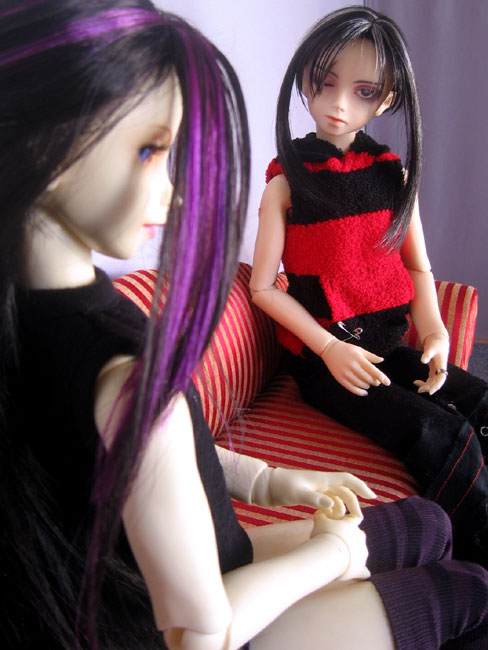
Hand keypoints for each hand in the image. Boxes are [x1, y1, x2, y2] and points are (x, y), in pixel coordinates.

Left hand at [253, 467, 375, 516]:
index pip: (346, 479)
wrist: (266, 487)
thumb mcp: (297, 493)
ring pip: (336, 498)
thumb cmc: (281, 487)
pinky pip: (327, 503)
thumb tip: (332, 505)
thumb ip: (315, 499)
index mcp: (322, 479)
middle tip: (358, 520)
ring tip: (345, 523)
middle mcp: (321, 483)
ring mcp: (315, 489)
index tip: (372, 497)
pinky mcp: (309, 496)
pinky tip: (329, 520)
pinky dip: (332, 510)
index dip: (360, 486)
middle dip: (354, 504)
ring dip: (343, 509)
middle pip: (344, 491)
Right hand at [311, 510, 369, 580]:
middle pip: (357, 535)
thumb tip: (322, 511)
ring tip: (338, 557)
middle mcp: (360, 537)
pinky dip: (360, 572)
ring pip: (359, 551)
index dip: (347, 520)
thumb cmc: (324, 535)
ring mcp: (362, 553)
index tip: (339, 523)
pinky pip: (363, 571)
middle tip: (335, 541)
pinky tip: (355, 573)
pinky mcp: (361, 568)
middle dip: (349, 537)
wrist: (329, 555)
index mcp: (352, 524)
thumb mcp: (319, 521)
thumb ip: (321, 515)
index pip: (354, 518)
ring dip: (352, 553)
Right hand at [321, 339, 390, 396]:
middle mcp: (352, 366)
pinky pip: (352, 388)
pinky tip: (364, 392)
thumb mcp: (360, 350)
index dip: (381, 377)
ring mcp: (345, 373)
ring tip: (368, 384)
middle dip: (374, 382)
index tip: (388, 383)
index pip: (372, 370)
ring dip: (367, 385)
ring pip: (360, 384)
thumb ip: (371, 356)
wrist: (329, 350)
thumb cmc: (347, 349)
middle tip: (376, 382)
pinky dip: (360, 392)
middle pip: (367, 378)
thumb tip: (382, 360)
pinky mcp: (340, 378)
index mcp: (358, 358)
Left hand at [413, 333, 448, 394]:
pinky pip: (430, 380)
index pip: (441, 378)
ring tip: (415, 384)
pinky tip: (416, 382)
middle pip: (437, 383)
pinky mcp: (433, 370)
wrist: (437, 341)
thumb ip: (427, 354)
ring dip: (426, 386)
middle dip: (429, 387)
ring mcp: (437, 371)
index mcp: (442, 365)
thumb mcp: (430, 348)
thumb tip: (423, 361)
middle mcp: (441, 370)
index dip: (437, 385)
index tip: (430, 392)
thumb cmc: (435, 344)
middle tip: (419, 390)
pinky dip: (424, 383)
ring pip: (433, 383)